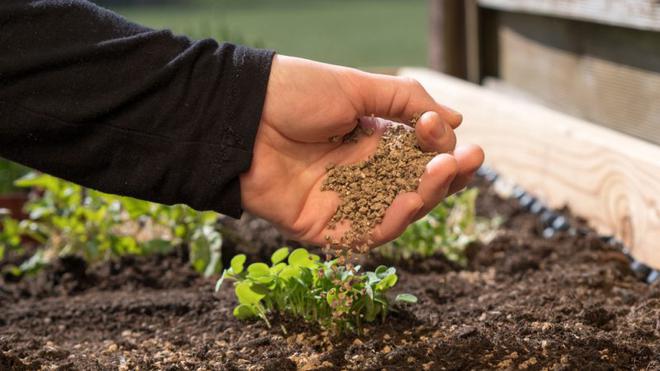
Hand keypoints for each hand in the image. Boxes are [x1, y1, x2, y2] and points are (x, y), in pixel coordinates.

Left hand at [240, 55, 483, 246]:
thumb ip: (408, 102)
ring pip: (398, 213)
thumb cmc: (294, 94)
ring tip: (444, 172)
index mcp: (371, 141)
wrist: (240, 115)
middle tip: (469, 159)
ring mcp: (344, 203)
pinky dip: (392, 221)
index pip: (420, 156)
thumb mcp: (357, 87)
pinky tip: (410, 199)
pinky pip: (365, 234)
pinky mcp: (323, 228)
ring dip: (427, 195)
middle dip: (447, 176)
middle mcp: (362, 174)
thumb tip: (457, 119)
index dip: (441, 148)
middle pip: (416, 187)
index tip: (445, 130)